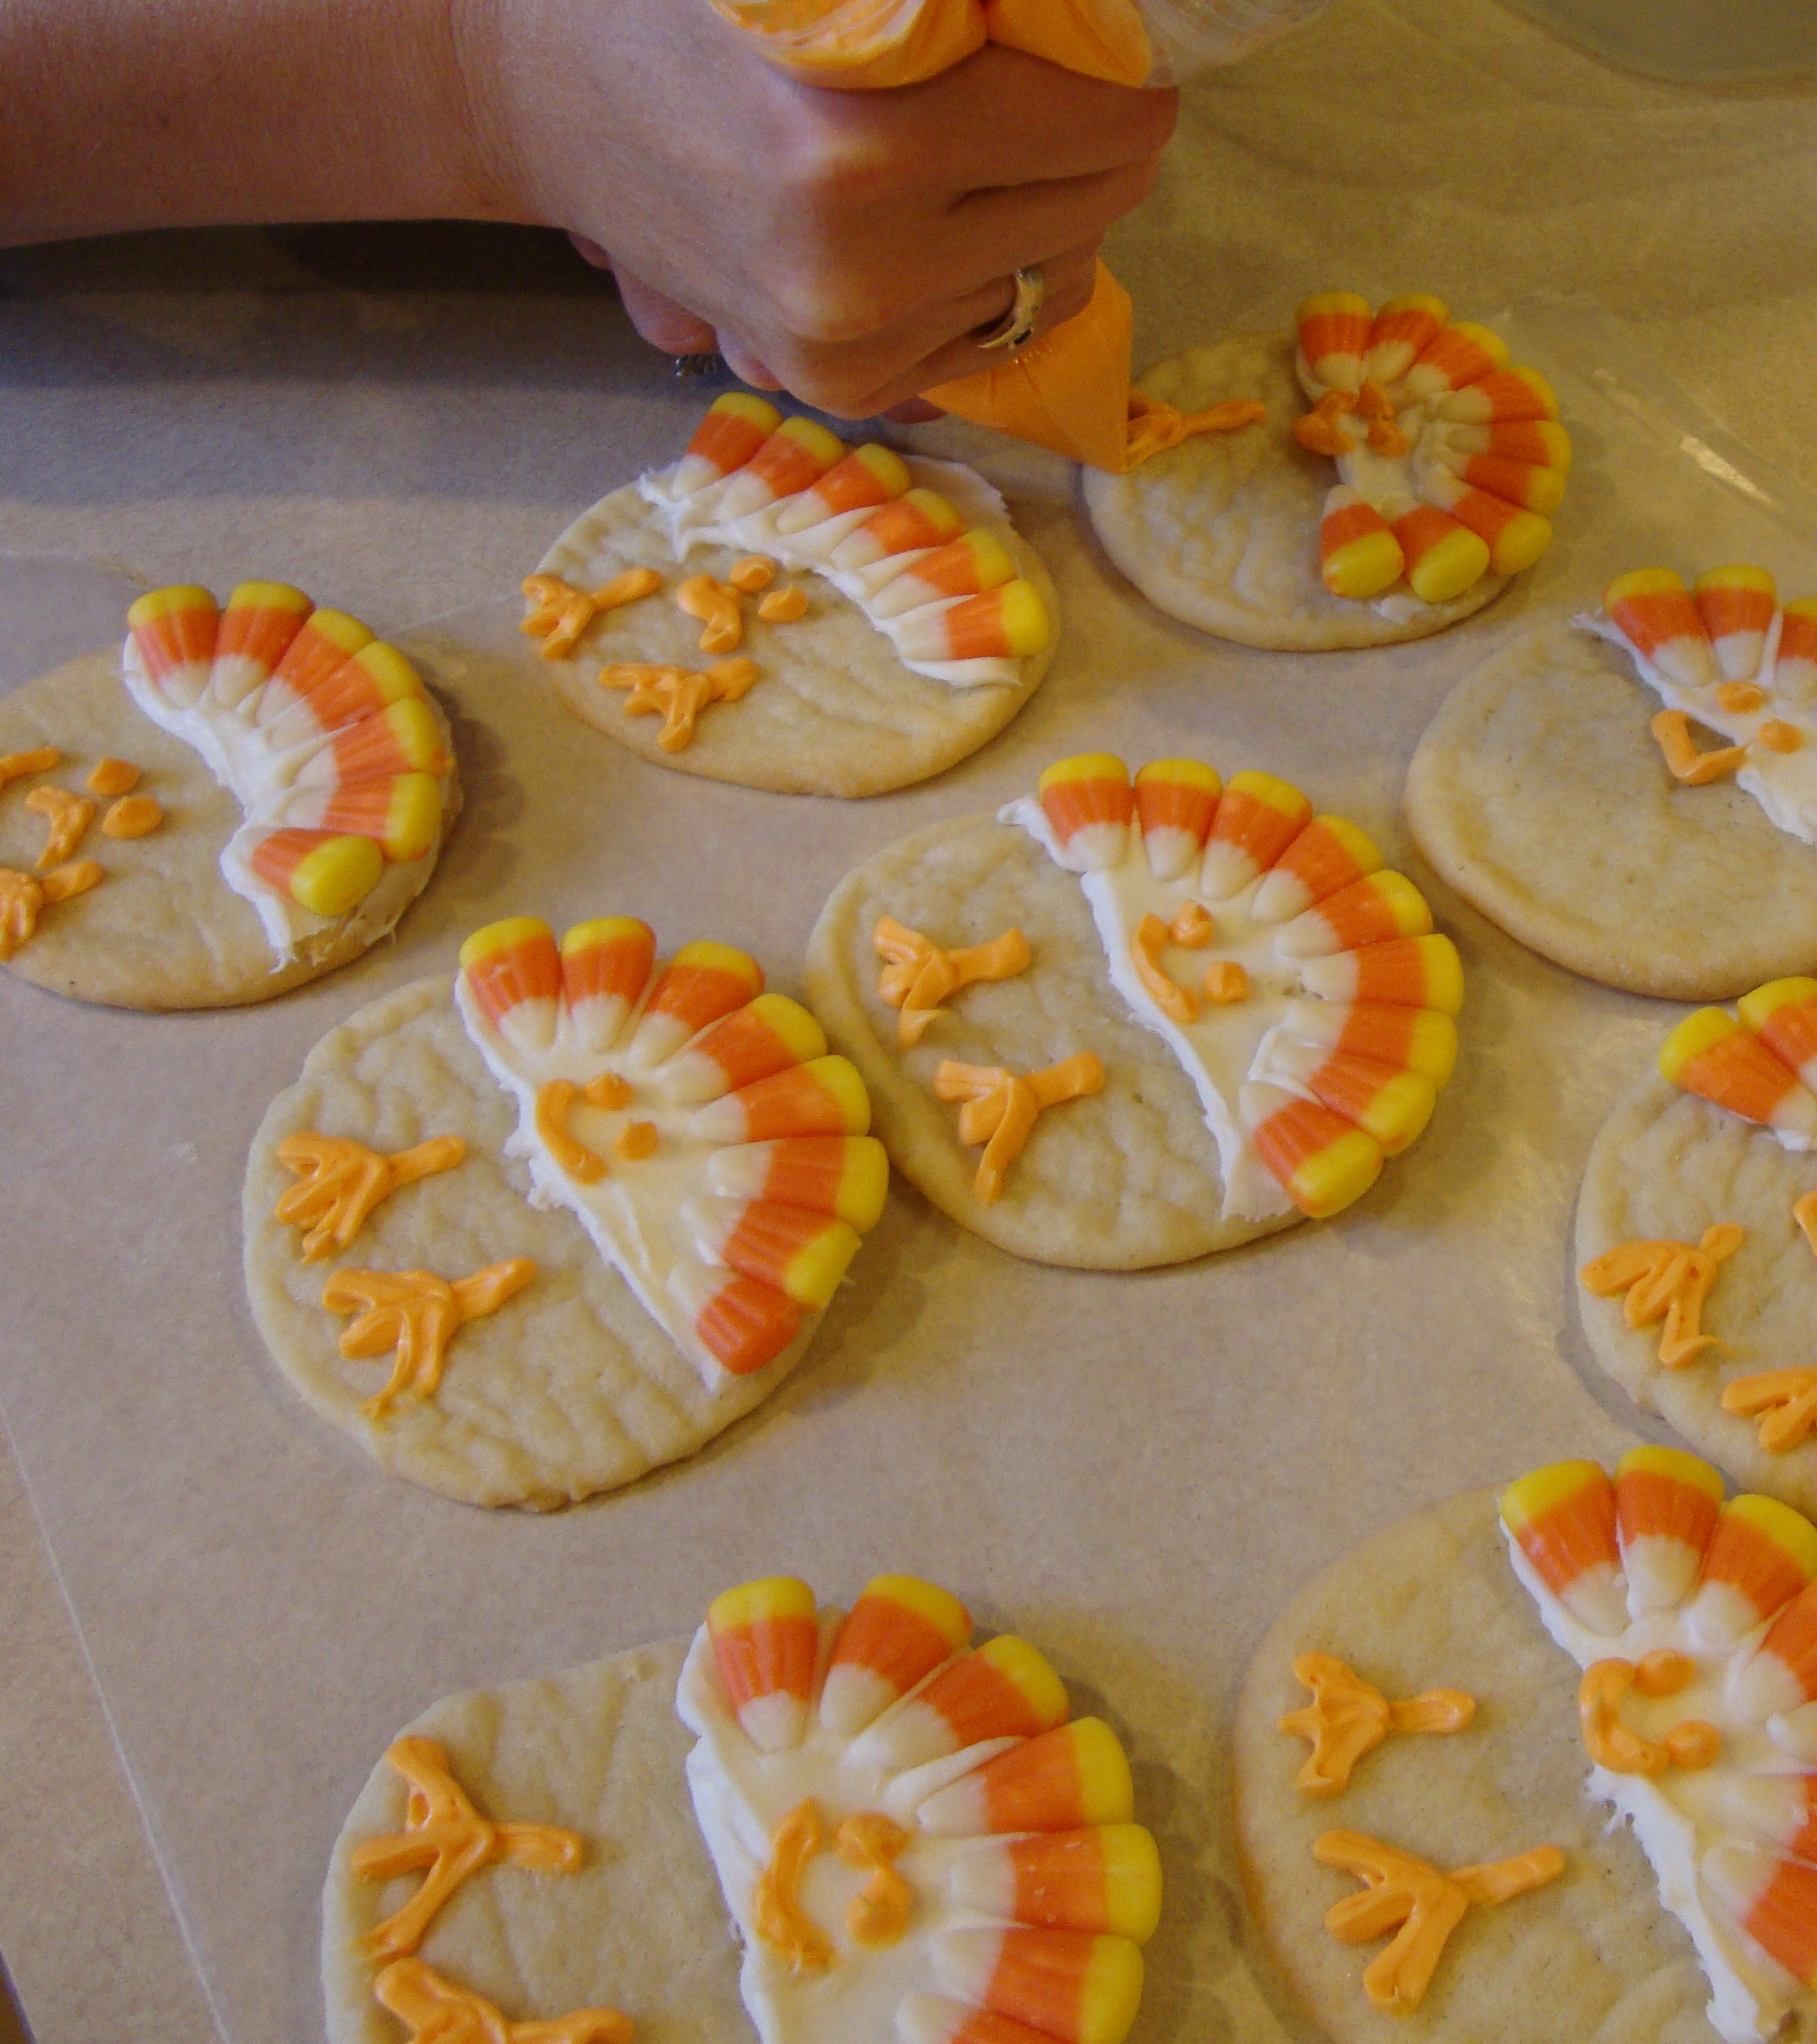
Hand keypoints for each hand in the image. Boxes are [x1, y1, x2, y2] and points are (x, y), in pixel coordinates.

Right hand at [476, 2, 1175, 414]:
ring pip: (1048, 281)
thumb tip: (1086, 11)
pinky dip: (985, 276)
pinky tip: (935, 220)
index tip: (1101, 43)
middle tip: (1049, 84)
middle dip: (1093, 136)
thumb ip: (967, 1)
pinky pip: (984, 337)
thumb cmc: (682, 0)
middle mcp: (864, 274)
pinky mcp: (837, 386)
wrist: (540, 86)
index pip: (1106, 122)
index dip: (1123, 68)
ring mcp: (849, 349)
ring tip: (985, 152)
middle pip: (1092, 208)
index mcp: (866, 151)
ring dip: (1046, 211)